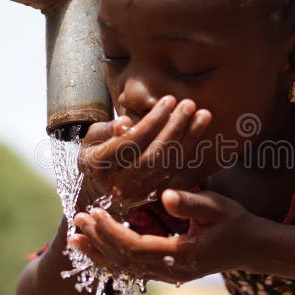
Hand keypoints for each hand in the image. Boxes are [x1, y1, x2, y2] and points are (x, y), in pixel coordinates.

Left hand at [69, 188, 250, 283]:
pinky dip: (111, 259)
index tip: (93, 212)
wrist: (251, 248)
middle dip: (98, 241)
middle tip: (77, 219)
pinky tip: (96, 248)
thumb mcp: (216, 207)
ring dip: (99, 253)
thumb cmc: (234, 222)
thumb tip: (166, 195)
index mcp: (181, 256)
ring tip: (76, 238)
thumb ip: (191, 202)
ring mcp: (169, 276)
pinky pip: (132, 270)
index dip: (110, 232)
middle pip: (124, 262)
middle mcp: (171, 272)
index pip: (134, 247)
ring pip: (124, 270)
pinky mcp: (167, 273)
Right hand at [77, 96, 211, 209]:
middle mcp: (118, 182)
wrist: (99, 186)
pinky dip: (189, 150)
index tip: (168, 100)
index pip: (130, 142)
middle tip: (189, 104)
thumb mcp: (92, 137)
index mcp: (99, 165)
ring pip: (168, 166)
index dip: (152, 122)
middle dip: (174, 129)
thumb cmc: (96, 151)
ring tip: (202, 114)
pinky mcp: (153, 194)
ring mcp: (137, 191)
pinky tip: (199, 130)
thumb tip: (125, 123)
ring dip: (188, 139)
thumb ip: (107, 129)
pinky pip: (176, 172)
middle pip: (153, 156)